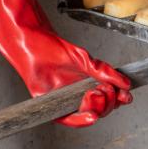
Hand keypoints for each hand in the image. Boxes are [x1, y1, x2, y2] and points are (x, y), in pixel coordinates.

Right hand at [0, 0, 131, 126]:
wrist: (27, 30)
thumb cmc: (36, 46)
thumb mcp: (72, 56)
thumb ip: (98, 69)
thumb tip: (120, 82)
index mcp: (52, 100)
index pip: (71, 118)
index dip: (84, 118)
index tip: (94, 115)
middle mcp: (63, 96)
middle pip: (89, 109)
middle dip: (104, 103)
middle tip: (108, 91)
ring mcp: (71, 86)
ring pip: (96, 99)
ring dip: (110, 96)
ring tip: (117, 89)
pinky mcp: (78, 75)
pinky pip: (95, 85)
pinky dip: (108, 83)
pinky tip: (119, 84)